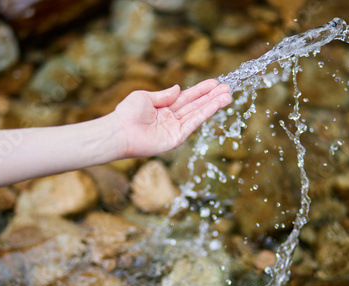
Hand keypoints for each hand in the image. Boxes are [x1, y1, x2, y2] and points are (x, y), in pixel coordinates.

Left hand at [111, 79, 231, 157]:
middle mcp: (171, 118)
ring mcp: (175, 129)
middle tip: (228, 88)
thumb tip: (179, 88)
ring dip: (213, 105)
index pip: (187, 98)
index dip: (201, 90)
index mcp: (163, 108)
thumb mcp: (145, 97)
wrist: (120, 131)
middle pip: (195, 106)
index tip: (215, 83)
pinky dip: (205, 113)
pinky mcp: (176, 138)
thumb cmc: (127, 113)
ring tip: (228, 95)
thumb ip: (164, 95)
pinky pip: (193, 123)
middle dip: (212, 97)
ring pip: (198, 114)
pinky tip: (216, 105)